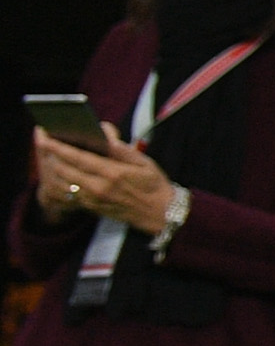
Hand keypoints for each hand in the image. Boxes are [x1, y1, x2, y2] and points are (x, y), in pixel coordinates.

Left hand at [34, 127, 173, 235]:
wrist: (160, 214)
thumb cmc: (154, 184)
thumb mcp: (144, 162)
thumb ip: (120, 148)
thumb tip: (104, 131)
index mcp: (113, 173)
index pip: (79, 158)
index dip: (59, 147)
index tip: (46, 137)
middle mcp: (99, 188)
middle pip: (65, 170)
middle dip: (51, 156)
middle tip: (43, 143)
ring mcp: (94, 200)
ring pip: (63, 182)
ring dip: (53, 168)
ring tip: (49, 155)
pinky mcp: (91, 207)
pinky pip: (69, 192)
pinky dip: (62, 180)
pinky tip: (61, 171)